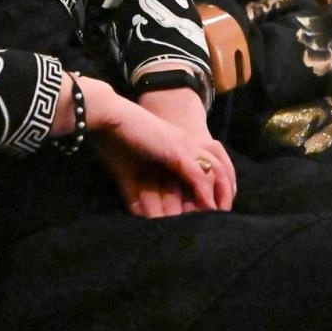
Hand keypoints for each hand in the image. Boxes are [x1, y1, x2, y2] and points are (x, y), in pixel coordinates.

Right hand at [82, 78, 234, 216]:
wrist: (107, 115)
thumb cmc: (112, 138)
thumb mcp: (129, 169)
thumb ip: (136, 192)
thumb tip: (139, 215)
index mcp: (177, 144)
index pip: (205, 166)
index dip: (213, 187)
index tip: (211, 209)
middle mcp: (186, 143)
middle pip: (219, 167)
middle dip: (225, 192)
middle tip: (223, 214)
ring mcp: (185, 146)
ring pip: (215, 172)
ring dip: (220, 194)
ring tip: (220, 214)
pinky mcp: (179, 152)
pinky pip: (200, 176)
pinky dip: (205, 194)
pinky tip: (208, 208)